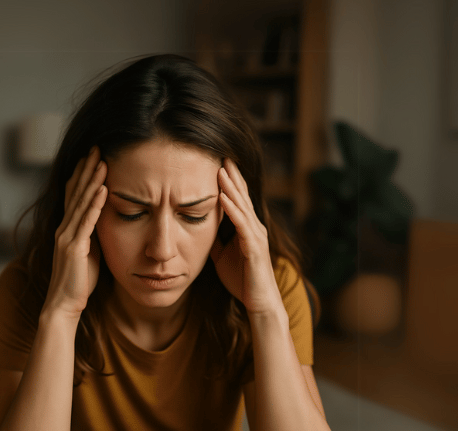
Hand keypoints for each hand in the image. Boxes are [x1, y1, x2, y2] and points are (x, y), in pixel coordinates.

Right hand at [45, 146, 107, 318]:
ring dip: (92, 181)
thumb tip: (104, 221)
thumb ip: (92, 235)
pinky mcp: (75, 247)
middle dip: (87, 169)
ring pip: (81, 202)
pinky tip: (103, 189)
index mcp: (67, 229)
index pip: (74, 195)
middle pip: (76, 192)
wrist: (64, 304)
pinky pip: (86, 221)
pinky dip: (95, 204)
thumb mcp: (88, 252)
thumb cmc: (78, 282)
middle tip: (97, 148)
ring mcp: (67, 236)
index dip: (82, 175)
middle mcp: (64, 228)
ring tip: (102, 161)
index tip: (92, 157)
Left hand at [210, 158, 281, 313]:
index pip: (238, 199)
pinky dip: (233, 210)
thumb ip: (215, 240)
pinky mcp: (254, 248)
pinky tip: (223, 197)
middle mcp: (254, 227)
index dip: (229, 181)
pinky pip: (242, 225)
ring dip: (231, 187)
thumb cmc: (242, 279)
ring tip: (221, 169)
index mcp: (247, 228)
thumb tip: (198, 228)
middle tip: (222, 155)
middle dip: (232, 176)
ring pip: (242, 206)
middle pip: (242, 196)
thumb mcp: (221, 255)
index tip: (218, 162)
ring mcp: (256, 236)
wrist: (259, 303)